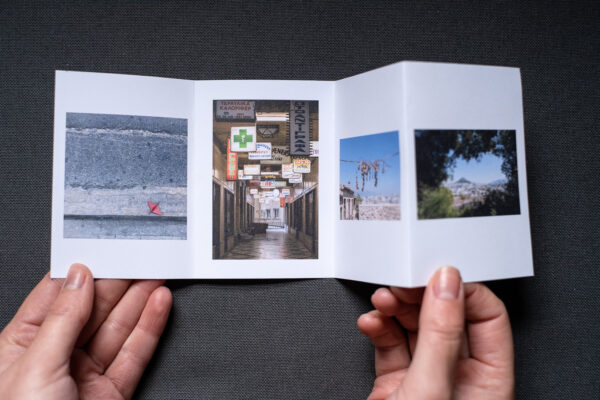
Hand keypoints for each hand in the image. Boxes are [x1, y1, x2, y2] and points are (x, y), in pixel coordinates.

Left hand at [0, 264, 171, 398]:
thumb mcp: (36, 368)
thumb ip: (62, 320)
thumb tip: (79, 278)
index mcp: (21, 348)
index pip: (55, 298)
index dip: (81, 272)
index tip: (104, 248)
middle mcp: (55, 359)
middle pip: (92, 310)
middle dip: (118, 282)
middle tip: (139, 257)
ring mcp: (85, 376)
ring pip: (118, 329)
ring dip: (139, 300)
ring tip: (156, 273)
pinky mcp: (113, 393)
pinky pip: (135, 354)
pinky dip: (150, 327)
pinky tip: (158, 304)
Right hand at [357, 267, 513, 399]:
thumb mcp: (431, 387)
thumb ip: (440, 335)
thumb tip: (446, 285)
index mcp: (488, 382)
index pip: (487, 318)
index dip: (462, 292)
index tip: (436, 276)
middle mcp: (460, 378)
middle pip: (447, 318)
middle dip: (420, 296)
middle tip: (403, 284)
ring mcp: (427, 380)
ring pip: (416, 327)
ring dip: (395, 308)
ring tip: (383, 301)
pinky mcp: (397, 383)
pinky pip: (391, 344)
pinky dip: (379, 328)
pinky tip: (372, 322)